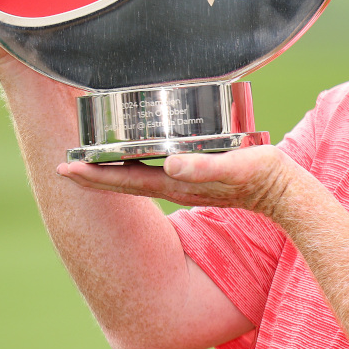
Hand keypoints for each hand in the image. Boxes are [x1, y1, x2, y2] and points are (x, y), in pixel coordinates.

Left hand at [57, 146, 292, 217]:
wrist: (285, 193)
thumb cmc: (262, 177)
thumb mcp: (234, 167)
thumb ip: (204, 168)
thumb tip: (170, 165)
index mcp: (176, 184)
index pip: (125, 180)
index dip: (94, 174)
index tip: (66, 167)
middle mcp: (174, 185)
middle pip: (123, 180)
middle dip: (92, 172)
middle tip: (64, 162)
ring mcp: (183, 183)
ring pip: (135, 176)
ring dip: (110, 168)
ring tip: (89, 157)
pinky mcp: (195, 176)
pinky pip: (153, 170)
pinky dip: (135, 163)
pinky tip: (134, 155)